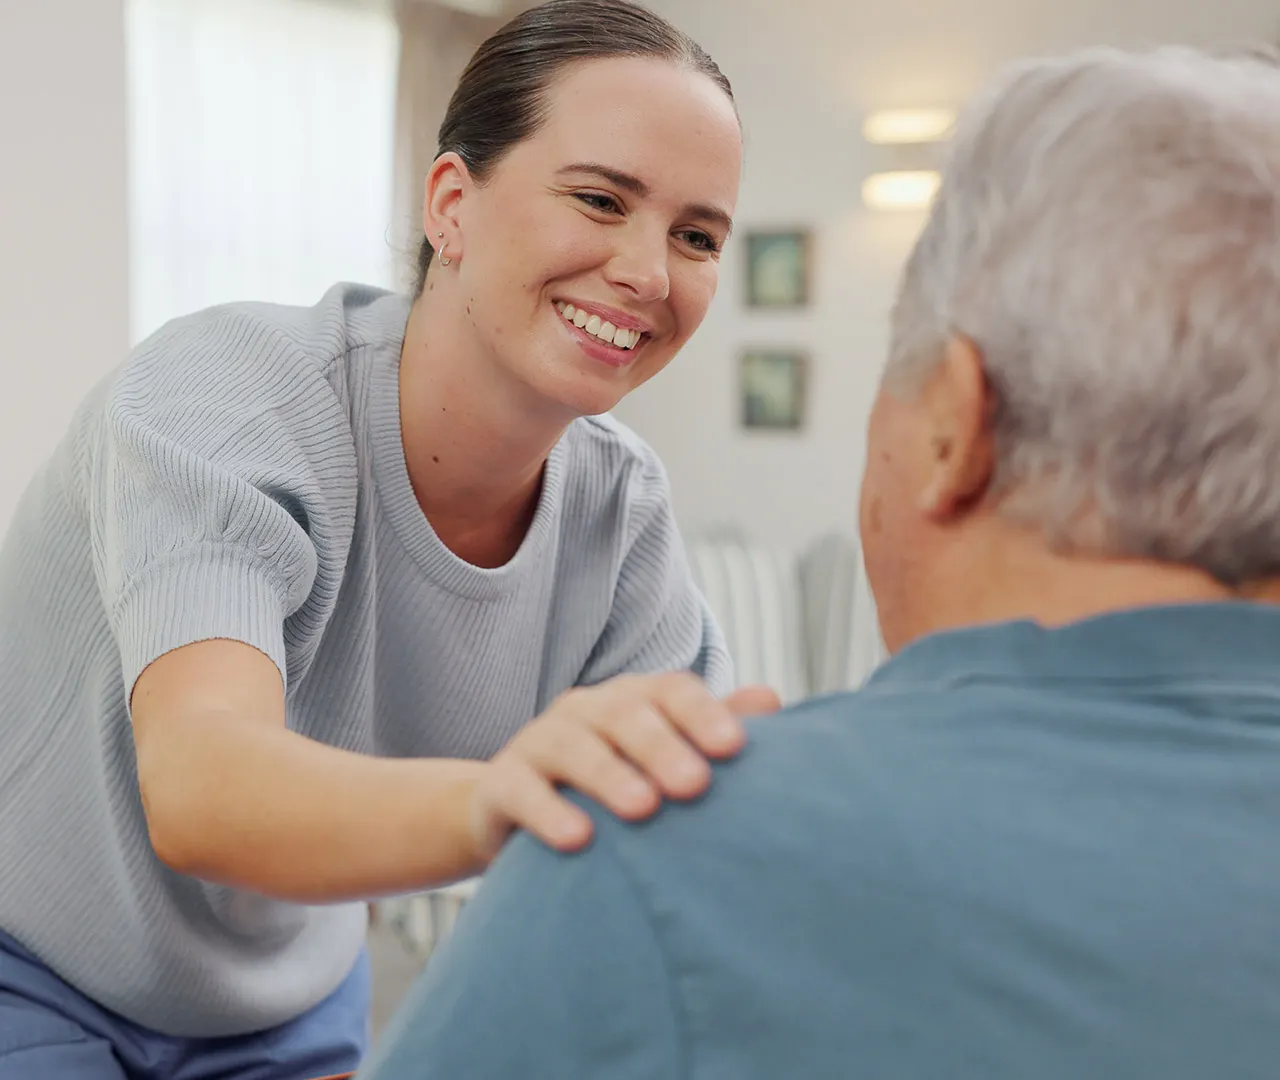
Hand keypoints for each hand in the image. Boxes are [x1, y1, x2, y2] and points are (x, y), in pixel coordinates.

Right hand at [468, 673, 780, 861]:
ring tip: (643, 808)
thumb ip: (711, 729)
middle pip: (624, 712)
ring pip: (572, 745)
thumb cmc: (611, 784)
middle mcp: (585, 710)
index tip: (736, 748)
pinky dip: (547, 811)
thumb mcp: (660, 758)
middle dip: (661, 745)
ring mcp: (538, 742)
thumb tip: (771, 702)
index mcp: (631, 700)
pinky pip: (520, 789)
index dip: (702, 714)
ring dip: (608, 774)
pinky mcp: (500, 784)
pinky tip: (578, 840)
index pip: (669, 691)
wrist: (515, 813)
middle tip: (696, 785)